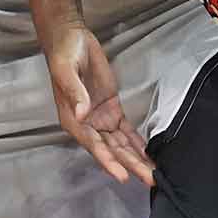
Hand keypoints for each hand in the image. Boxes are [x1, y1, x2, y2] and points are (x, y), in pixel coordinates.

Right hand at [45, 25, 154, 185]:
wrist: (71, 37)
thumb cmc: (64, 53)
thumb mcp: (66, 70)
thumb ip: (75, 92)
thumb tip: (81, 114)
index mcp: (72, 118)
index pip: (93, 145)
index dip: (108, 161)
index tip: (122, 175)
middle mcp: (87, 124)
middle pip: (111, 150)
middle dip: (130, 166)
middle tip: (149, 179)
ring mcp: (100, 117)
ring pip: (121, 144)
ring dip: (136, 159)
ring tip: (153, 174)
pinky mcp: (112, 108)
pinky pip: (126, 130)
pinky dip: (137, 143)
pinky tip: (148, 154)